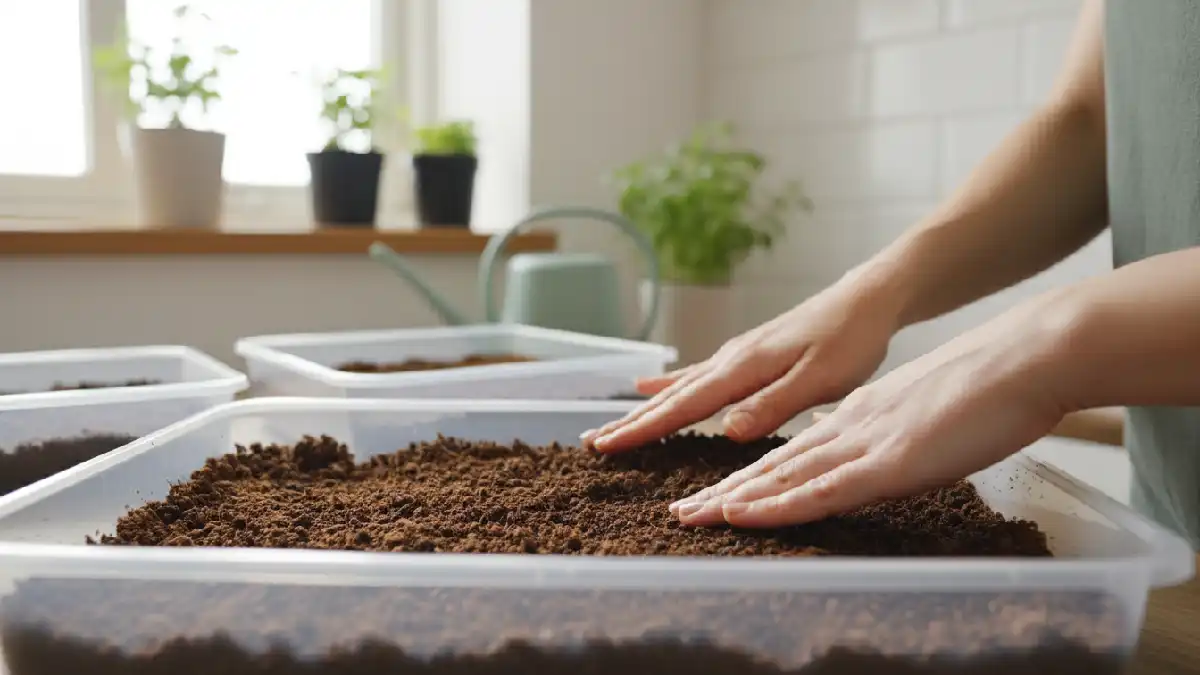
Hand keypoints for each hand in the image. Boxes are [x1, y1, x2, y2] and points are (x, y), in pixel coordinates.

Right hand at [581, 276, 900, 452]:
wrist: (866, 300)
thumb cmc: (850, 341)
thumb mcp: (819, 380)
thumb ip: (773, 404)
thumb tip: (729, 430)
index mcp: (744, 368)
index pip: (684, 405)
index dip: (644, 428)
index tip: (607, 445)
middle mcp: (731, 360)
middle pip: (671, 397)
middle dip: (631, 421)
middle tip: (593, 442)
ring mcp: (736, 356)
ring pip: (680, 387)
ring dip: (645, 408)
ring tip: (612, 423)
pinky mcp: (747, 355)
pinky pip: (697, 376)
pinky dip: (669, 386)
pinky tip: (651, 388)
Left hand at [668, 294, 1076, 528]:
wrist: (1022, 358)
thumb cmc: (986, 387)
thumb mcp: (919, 411)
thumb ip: (883, 431)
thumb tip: (857, 444)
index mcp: (858, 418)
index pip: (792, 455)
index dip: (750, 479)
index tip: (716, 497)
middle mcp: (849, 428)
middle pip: (773, 467)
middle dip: (722, 493)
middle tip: (677, 513)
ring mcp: (864, 443)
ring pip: (782, 477)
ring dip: (731, 500)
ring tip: (686, 517)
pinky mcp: (886, 460)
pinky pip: (820, 489)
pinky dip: (776, 505)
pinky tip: (740, 514)